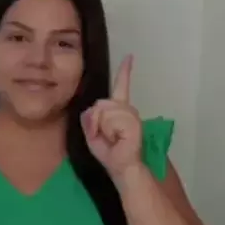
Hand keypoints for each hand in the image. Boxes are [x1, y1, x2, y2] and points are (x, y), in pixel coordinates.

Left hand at [80, 54, 142, 181]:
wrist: (122, 167)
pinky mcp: (134, 124)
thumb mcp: (92, 133)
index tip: (129, 57)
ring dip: (103, 127)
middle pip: (102, 103)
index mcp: (119, 109)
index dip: (125, 71)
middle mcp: (128, 109)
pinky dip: (109, 130)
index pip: (121, 87)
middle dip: (97, 121)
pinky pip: (112, 120)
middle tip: (106, 137)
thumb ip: (90, 118)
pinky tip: (118, 139)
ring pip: (106, 110)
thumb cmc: (110, 153)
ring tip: (113, 139)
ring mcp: (132, 116)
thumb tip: (96, 107)